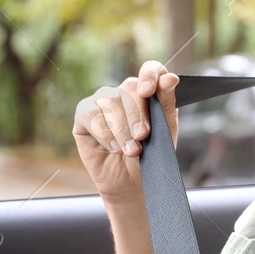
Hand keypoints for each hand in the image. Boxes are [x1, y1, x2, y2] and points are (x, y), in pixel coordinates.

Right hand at [72, 61, 178, 205]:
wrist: (133, 184)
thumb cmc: (151, 156)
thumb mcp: (166, 132)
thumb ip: (167, 103)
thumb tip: (171, 78)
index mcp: (147, 91)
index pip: (150, 69)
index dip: (150, 75)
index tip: (149, 91)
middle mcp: (123, 92)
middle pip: (129, 88)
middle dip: (137, 115)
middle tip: (142, 137)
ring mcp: (101, 101)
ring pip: (109, 102)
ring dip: (122, 129)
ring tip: (131, 150)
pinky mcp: (84, 115)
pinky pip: (90, 114)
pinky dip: (104, 132)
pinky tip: (113, 147)